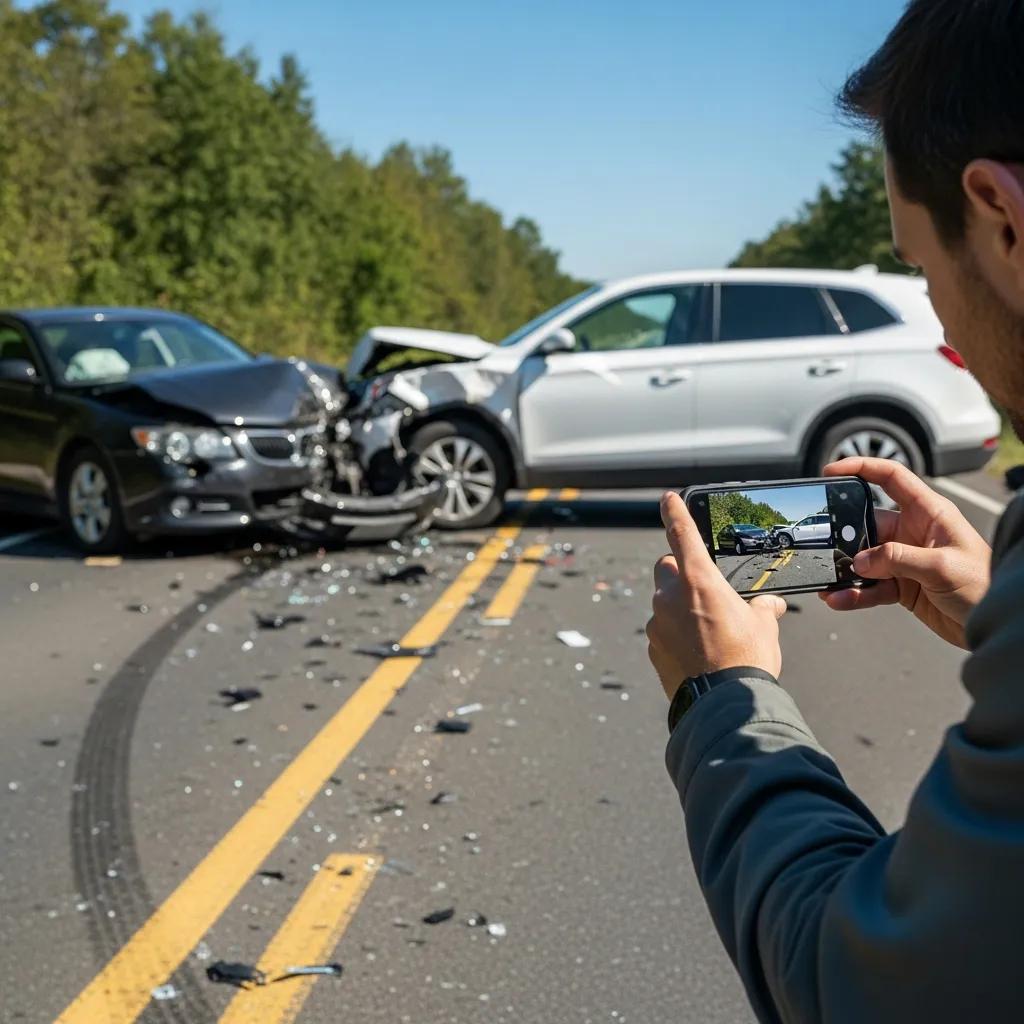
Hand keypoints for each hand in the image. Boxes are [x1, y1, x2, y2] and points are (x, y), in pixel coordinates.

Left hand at [647, 492, 786, 700]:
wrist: (723, 705)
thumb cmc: (746, 660)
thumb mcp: (764, 627)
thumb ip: (763, 608)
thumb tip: (770, 605)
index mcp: (699, 581)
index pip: (682, 535)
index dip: (674, 513)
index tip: (667, 499)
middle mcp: (670, 597)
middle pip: (667, 569)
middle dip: (680, 573)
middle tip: (704, 589)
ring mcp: (656, 623)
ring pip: (664, 603)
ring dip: (680, 608)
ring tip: (709, 632)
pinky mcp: (652, 647)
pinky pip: (662, 630)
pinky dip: (675, 634)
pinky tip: (697, 652)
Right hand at [820, 457, 991, 648]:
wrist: (996, 622)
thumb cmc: (985, 585)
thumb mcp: (941, 566)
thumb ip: (897, 559)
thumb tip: (858, 561)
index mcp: (929, 513)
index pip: (891, 478)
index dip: (861, 468)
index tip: (832, 472)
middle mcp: (914, 532)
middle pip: (867, 524)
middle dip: (844, 536)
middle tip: (826, 548)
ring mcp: (905, 560)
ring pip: (864, 560)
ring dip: (845, 572)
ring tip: (829, 582)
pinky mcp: (901, 586)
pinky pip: (869, 586)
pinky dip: (853, 593)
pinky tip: (840, 599)